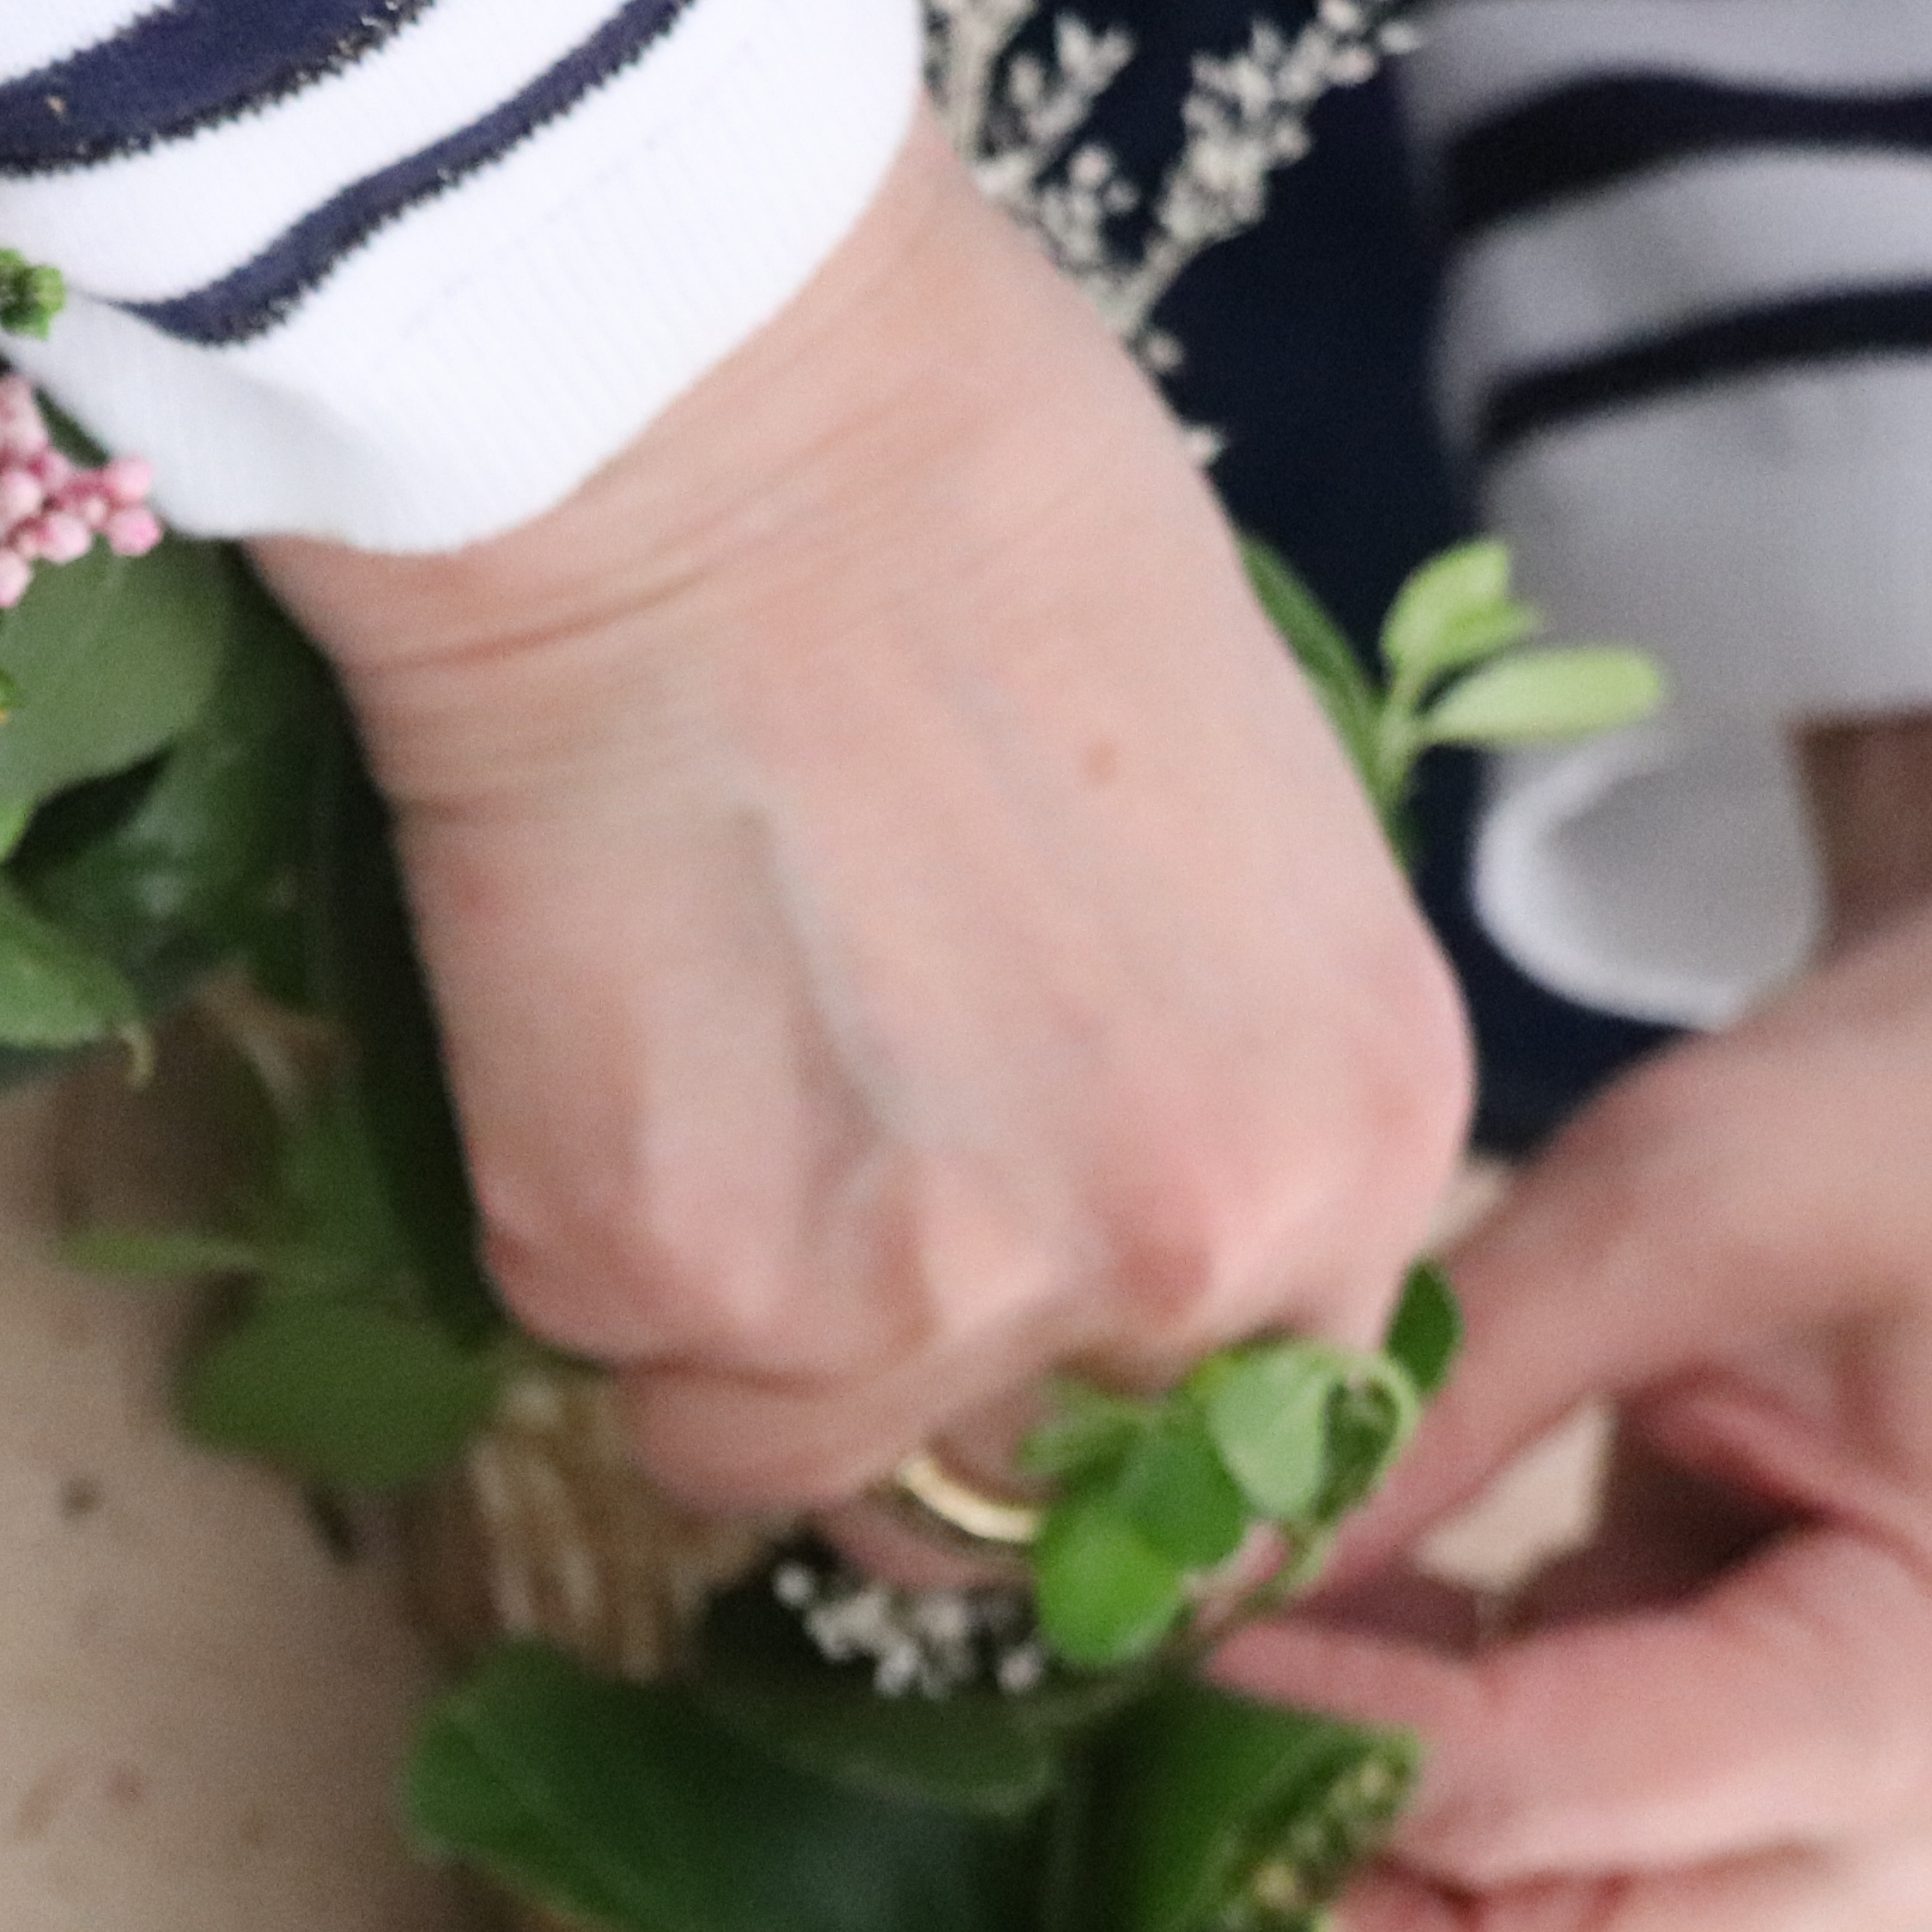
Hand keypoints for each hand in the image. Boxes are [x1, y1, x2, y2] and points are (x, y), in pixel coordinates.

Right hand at [254, 140, 1467, 1515]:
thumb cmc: (976, 521)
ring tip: (685, 1097)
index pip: (1252, 1442)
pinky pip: (610, 1355)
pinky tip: (595, 1031)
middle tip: (804, 1234)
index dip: (1100, 1413)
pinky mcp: (658, 1281)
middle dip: (906, 1410)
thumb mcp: (1245, 836)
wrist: (708, 429)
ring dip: (718, 1345)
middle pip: (1019, 1501)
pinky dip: (578, 1242)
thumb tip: (1098, 1244)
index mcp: (1354, 1145)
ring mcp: (908, 1301)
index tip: (999, 1365)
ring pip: (776, 1463)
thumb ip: (1215, 1085)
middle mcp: (1166, 1263)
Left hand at [1218, 705, 1931, 1931]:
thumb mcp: (1674, 1209)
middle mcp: (1903, 1832)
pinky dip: (1380, 1780)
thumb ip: (1439, 1401)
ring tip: (1134, 1693)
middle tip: (1081, 1739)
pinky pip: (1527, 1858)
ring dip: (1320, 1854)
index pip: (1520, 1794)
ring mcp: (1833, 1840)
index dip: (1284, 1740)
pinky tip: (1255, 1641)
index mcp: (1924, 1700)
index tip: (1109, 1644)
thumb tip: (1191, 1558)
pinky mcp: (1754, 1794)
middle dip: (1290, 1889)